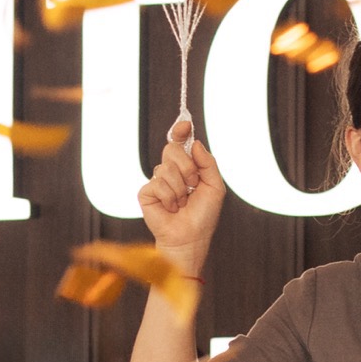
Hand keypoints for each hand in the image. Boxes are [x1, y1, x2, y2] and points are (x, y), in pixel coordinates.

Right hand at [137, 114, 225, 273]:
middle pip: (171, 150)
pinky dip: (170, 198)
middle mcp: (170, 172)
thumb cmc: (203, 215)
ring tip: (183, 202)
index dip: (181, 131)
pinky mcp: (146, 193)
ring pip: (166, 168)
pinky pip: (157, 184)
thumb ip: (208, 163)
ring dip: (181, 189)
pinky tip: (171, 208)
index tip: (185, 124)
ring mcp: (157, 181)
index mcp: (186, 168)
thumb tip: (195, 143)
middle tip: (193, 185)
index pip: (180, 143)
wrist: (191, 237)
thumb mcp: (215, 186)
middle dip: (187, 168)